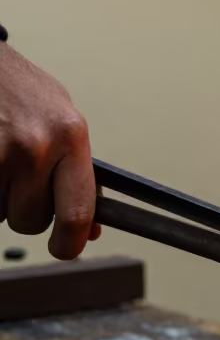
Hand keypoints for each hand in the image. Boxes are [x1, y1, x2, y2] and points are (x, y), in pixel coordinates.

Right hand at [0, 45, 98, 258]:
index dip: (70, 243)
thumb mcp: (64, 123)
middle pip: (31, 220)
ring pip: (0, 214)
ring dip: (0, 197)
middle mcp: (35, 147)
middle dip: (24, 208)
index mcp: (70, 137)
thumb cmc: (23, 91)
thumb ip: (78, 174)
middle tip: (20, 176)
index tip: (66, 248)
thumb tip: (90, 230)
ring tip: (1, 158)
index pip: (77, 212)